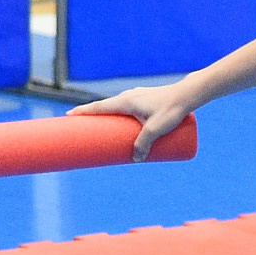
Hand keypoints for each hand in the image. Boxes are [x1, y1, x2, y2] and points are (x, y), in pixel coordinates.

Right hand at [72, 81, 195, 161]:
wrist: (187, 95)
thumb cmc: (171, 110)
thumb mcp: (155, 130)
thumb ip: (143, 145)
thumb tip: (135, 159)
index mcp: (125, 101)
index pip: (98, 107)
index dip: (83, 112)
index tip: (69, 116)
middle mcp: (128, 96)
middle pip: (104, 106)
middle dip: (91, 115)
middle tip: (79, 125)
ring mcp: (136, 96)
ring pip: (116, 107)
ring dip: (106, 115)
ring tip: (101, 127)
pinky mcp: (145, 99)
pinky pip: (126, 107)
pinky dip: (119, 114)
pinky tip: (123, 121)